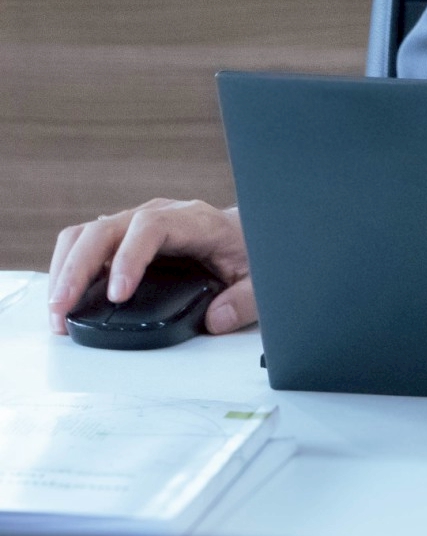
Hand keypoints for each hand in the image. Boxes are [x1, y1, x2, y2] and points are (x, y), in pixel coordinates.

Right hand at [47, 199, 253, 336]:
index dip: (129, 258)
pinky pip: (86, 244)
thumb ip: (244, 300)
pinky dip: (68, 270)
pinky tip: (64, 299)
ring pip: (87, 234)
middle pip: (106, 229)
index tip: (117, 295)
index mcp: (195, 220)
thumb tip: (216, 320)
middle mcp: (160, 214)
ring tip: (57, 312)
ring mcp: (138, 223)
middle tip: (63, 310)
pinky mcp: (124, 238)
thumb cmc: (251, 251)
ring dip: (64, 270)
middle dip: (78, 269)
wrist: (252, 231)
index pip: (151, 227)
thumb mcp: (260, 277)